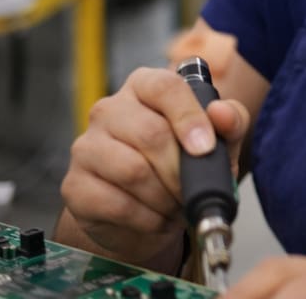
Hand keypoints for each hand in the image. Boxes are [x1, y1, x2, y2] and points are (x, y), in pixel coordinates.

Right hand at [59, 67, 250, 267]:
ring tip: (177, 205)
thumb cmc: (184, 164)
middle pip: (151, 134)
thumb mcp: (218, 141)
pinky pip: (116, 204)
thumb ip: (231, 122)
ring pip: (133, 171)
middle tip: (194, 190)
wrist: (147, 212)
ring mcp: (87, 147)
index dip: (188, 117)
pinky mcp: (74, 186)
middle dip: (181, 171)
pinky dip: (147, 219)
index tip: (205, 148)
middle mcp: (110, 110)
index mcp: (145, 86)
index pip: (164, 87)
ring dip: (166, 197)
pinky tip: (157, 219)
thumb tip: (222, 113)